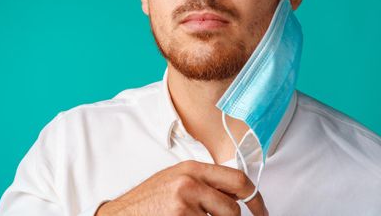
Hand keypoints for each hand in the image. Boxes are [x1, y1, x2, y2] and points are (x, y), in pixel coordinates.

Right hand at [95, 160, 267, 215]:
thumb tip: (234, 192)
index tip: (261, 211)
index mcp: (192, 168)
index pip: (238, 180)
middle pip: (233, 209)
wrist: (119, 215)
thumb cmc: (148, 201)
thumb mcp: (176, 180)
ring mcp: (184, 203)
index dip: (256, 199)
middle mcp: (190, 182)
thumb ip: (204, 182)